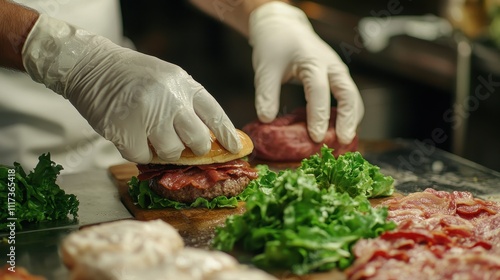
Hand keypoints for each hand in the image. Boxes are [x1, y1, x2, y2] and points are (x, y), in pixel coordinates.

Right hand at [22, 15, 241, 162]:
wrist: (91, 66)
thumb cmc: (134, 76)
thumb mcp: (169, 79)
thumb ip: (188, 103)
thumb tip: (209, 137)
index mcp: (184, 84)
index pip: (215, 114)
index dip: (227, 135)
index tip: (236, 149)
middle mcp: (170, 98)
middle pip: (198, 141)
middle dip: (195, 149)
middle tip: (184, 144)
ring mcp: (148, 114)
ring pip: (171, 152)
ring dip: (163, 150)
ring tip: (149, 133)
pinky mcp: (125, 130)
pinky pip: (143, 157)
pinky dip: (138, 152)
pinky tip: (130, 135)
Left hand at [248, 2, 363, 143]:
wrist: (282, 27)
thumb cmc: (274, 45)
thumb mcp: (265, 69)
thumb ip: (266, 94)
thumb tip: (266, 120)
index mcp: (313, 62)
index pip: (319, 91)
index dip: (318, 116)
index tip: (315, 137)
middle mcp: (331, 66)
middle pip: (348, 94)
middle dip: (347, 120)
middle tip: (343, 142)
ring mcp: (337, 71)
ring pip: (353, 97)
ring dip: (351, 119)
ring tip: (344, 141)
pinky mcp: (337, 77)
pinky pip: (348, 97)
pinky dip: (347, 114)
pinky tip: (339, 129)